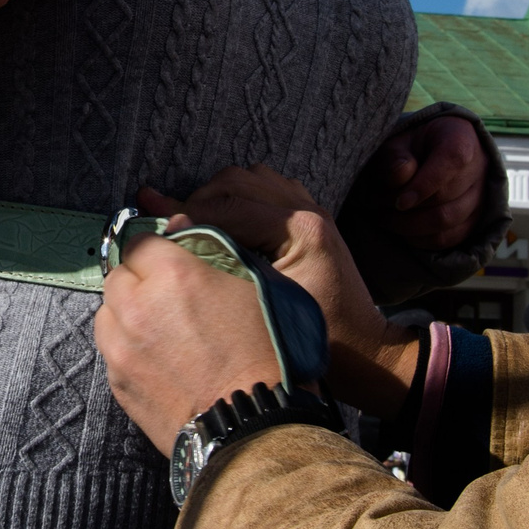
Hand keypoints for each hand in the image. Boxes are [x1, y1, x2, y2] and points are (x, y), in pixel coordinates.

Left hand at [95, 230, 284, 453]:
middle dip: (139, 281)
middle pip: (118, 276)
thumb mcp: (259, 285)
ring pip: (107, 314)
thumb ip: (216, 250)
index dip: (157, 249)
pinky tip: (160, 361)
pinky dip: (128, 350)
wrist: (257, 428)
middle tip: (170, 299)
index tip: (170, 261)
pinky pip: (112, 352)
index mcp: (175, 274)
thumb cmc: (271, 355)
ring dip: (127, 315)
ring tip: (162, 332)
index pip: (140, 240)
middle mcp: (138, 306)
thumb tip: (179, 227)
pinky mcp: (119, 383)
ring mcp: (122, 348)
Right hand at [141, 167, 419, 416]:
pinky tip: (222, 226)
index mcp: (302, 229)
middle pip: (237, 180)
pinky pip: (264, 188)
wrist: (365, 351)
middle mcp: (308, 209)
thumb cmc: (316, 340)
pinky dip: (237, 199)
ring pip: (249, 177)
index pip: (231, 206)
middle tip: (173, 229)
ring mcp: (310, 208)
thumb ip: (218, 265)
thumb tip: (169, 238)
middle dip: (199, 201)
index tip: (163, 238)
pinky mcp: (309, 215)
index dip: (190, 217)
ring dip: (217, 196)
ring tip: (193, 226)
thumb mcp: (263, 304)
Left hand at [365, 115, 488, 252]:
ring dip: (410, 226)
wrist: (430, 154)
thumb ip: (395, 157)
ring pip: (448, 221)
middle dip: (406, 208)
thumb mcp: (397, 142)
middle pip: (446, 197)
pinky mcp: (475, 219)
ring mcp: (481, 195)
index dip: (423, 185)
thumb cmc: (411, 147)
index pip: (451, 161)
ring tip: (384, 218)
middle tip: (376, 204)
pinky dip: (422, 239)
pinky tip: (401, 230)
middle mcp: (479, 167)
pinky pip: (450, 238)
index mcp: (461, 138)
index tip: (398, 202)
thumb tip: (402, 175)